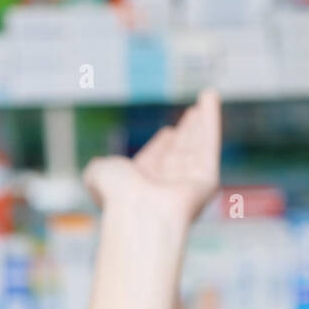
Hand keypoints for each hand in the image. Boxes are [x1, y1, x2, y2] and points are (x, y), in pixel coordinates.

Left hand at [82, 88, 220, 226]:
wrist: (137, 212)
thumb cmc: (116, 195)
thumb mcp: (98, 173)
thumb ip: (98, 168)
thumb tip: (97, 167)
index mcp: (139, 184)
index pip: (154, 160)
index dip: (161, 146)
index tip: (168, 132)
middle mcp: (164, 186)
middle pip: (179, 153)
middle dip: (186, 133)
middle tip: (192, 113)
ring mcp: (187, 184)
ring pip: (197, 145)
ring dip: (203, 121)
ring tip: (208, 95)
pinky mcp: (206, 181)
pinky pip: (209, 144)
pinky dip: (211, 120)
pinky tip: (211, 99)